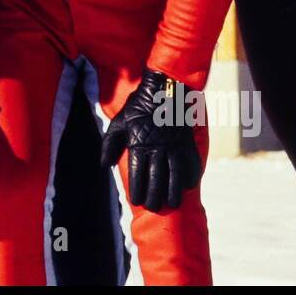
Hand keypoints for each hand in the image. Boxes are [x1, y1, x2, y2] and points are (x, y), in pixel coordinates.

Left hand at [100, 70, 202, 211]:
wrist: (163, 87)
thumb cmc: (138, 106)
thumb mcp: (119, 122)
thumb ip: (110, 144)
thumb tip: (103, 165)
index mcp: (138, 145)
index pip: (137, 175)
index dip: (137, 191)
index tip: (137, 201)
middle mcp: (157, 148)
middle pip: (156, 180)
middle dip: (154, 197)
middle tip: (154, 207)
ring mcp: (174, 146)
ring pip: (175, 176)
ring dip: (174, 192)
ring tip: (172, 203)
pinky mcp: (187, 142)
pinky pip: (192, 163)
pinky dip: (191, 176)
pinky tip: (188, 185)